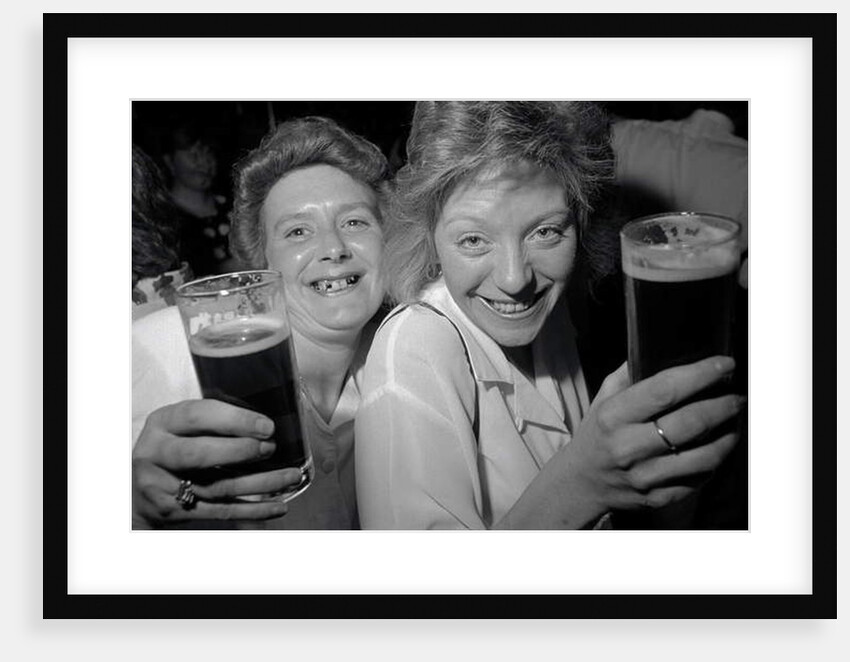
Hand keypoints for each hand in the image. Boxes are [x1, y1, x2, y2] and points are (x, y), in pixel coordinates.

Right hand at [132, 399, 301, 528]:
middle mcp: (157, 454)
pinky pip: (221, 511)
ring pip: (217, 486)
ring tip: (290, 475)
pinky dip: (254, 510)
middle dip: (241, 451)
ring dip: (260, 483)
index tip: (266, 426)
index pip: (197, 416)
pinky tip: (279, 505)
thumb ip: (209, 422)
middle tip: (270, 448)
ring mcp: (163, 486)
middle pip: (200, 454)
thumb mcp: (178, 427)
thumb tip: (263, 423)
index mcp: (162, 424)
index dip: (235, 420)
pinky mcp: (175, 512)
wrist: (135, 493)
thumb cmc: (170, 450)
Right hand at [563, 356, 743, 517]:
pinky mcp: (659, 498)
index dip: (701, 375)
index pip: (664, 390)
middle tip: (738, 396)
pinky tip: (718, 447)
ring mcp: (645, 476)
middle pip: (690, 423)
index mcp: (613, 416)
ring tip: (735, 422)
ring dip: (728, 436)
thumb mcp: (603, 398)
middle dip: (723, 405)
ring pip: (703, 456)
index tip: (725, 365)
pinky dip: (716, 461)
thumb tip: (658, 346)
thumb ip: (630, 374)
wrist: (582, 483)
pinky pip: (700, 479)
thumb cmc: (597, 434)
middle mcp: (628, 447)